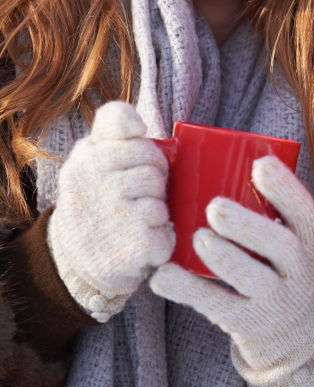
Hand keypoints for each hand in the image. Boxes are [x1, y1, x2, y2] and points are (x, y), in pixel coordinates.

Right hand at [48, 101, 174, 320]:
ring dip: (157, 212)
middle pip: (155, 164)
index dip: (142, 146)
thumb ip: (113, 130)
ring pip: (161, 197)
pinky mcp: (135, 245)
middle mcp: (94, 180)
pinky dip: (162, 241)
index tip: (140, 163)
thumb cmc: (94, 200)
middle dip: (155, 181)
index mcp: (86, 157)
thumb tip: (138, 125)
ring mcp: (115, 213)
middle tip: (138, 199)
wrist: (73, 262)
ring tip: (137, 222)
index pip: (125, 124)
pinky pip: (168, 232)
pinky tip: (142, 244)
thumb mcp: (90, 158)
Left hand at [150, 156, 313, 386]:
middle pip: (282, 247)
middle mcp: (298, 270)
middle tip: (215, 207)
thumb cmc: (278, 266)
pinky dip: (188, 291)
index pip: (304, 211)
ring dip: (225, 257)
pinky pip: (218, 306)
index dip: (285, 187)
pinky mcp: (247, 323)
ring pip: (253, 280)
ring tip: (199, 237)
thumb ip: (265, 209)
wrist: (294, 334)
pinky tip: (162, 275)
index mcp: (307, 240)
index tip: (259, 164)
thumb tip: (214, 156)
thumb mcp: (288, 239)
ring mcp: (274, 300)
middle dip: (249, 225)